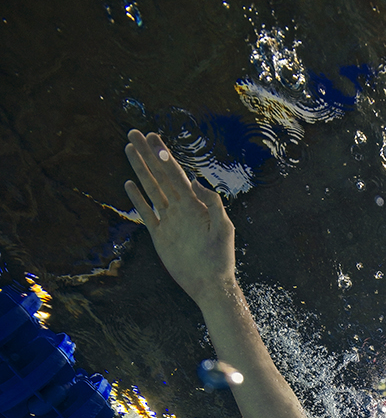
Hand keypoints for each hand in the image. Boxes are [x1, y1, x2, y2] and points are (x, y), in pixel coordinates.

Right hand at [124, 130, 235, 304]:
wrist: (210, 284)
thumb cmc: (221, 258)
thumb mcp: (223, 227)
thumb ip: (212, 202)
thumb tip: (195, 181)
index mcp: (194, 204)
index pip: (175, 174)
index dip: (163, 155)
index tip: (152, 137)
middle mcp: (179, 208)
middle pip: (160, 175)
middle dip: (147, 154)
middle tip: (134, 133)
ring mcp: (168, 220)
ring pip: (151, 189)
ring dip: (140, 169)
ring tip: (129, 149)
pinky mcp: (159, 236)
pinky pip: (146, 213)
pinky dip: (137, 199)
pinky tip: (129, 184)